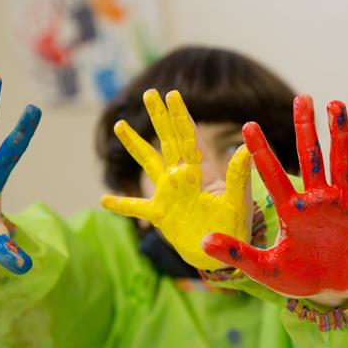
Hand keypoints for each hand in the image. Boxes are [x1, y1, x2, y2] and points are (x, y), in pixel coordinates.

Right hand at [100, 90, 251, 269]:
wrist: (223, 254)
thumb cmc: (235, 227)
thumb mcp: (238, 200)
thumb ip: (238, 175)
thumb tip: (245, 146)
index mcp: (201, 172)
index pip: (188, 138)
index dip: (180, 116)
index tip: (172, 94)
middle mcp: (183, 178)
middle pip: (168, 141)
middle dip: (159, 118)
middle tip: (149, 93)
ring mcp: (169, 194)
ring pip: (148, 163)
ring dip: (135, 145)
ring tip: (120, 124)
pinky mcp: (160, 215)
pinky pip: (136, 207)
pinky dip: (120, 204)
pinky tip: (103, 199)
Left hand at [202, 94, 347, 305]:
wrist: (329, 291)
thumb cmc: (298, 277)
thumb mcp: (264, 269)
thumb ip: (237, 254)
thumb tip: (203, 242)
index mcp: (291, 210)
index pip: (272, 175)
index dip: (261, 152)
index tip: (248, 126)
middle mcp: (317, 200)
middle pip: (310, 157)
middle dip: (305, 128)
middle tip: (301, 97)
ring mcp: (343, 205)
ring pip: (342, 164)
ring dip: (341, 136)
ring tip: (337, 105)